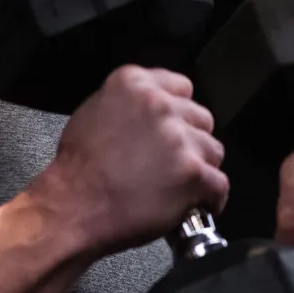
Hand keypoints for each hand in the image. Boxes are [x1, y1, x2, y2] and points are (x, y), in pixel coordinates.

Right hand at [34, 66, 228, 256]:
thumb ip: (129, 103)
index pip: (182, 88)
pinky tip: (195, 206)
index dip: (180, 114)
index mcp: (134, 84)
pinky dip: (211, 199)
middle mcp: (160, 105)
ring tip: (179, 189)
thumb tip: (151, 110)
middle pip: (202, 119)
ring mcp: (179, 139)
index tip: (176, 129)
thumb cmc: (77, 171)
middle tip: (174, 164)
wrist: (73, 208)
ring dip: (201, 171)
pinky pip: (220, 185)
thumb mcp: (93, 113)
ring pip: (213, 152)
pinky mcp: (193, 173)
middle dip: (192, 142)